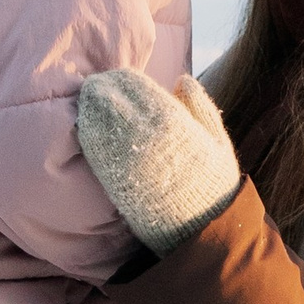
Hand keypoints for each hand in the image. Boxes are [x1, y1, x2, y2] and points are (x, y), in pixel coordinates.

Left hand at [76, 69, 241, 253]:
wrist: (200, 228)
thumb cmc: (213, 184)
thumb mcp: (217, 141)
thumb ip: (201, 107)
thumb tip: (182, 80)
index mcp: (174, 121)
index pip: (139, 87)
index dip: (125, 79)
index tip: (117, 76)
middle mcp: (147, 135)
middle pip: (113, 100)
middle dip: (104, 88)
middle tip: (96, 83)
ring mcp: (127, 157)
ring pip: (100, 121)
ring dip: (91, 106)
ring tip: (89, 97)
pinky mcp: (115, 178)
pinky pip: (95, 148)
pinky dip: (88, 131)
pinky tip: (85, 123)